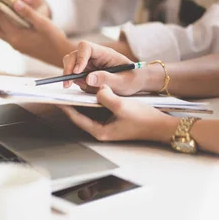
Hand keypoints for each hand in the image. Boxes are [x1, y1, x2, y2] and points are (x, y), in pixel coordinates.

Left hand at [0, 0, 73, 66]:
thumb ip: (28, 13)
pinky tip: (14, 19)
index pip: (0, 19)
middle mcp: (14, 43)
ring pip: (2, 33)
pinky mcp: (21, 47)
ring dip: (0, 22)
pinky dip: (7, 26)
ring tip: (3, 9)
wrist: (61, 55)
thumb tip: (15, 2)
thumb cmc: (54, 39)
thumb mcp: (43, 23)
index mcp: (17, 36)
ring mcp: (17, 46)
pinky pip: (8, 36)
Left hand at [59, 85, 176, 141]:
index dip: (66, 107)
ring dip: (83, 100)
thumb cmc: (143, 119)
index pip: (77, 118)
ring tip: (74, 88)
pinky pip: (99, 108)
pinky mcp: (113, 119)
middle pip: (81, 115)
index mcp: (100, 131)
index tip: (57, 97)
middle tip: (63, 90)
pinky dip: (95, 99)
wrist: (161, 126)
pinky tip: (93, 89)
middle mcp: (101, 130)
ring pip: (90, 111)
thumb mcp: (122, 105)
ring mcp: (107, 125)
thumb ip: (106, 97)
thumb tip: (96, 88)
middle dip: (73, 102)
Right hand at [62, 41, 147, 95]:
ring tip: (86, 88)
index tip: (77, 72)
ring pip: (72, 65)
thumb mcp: (122, 82)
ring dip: (72, 77)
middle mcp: (94, 56)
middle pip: (74, 55)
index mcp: (104, 53)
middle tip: (67, 85)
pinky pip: (76, 76)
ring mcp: (89, 64)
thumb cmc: (132, 79)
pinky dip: (77, 83)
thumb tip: (87, 78)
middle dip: (69, 69)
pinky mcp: (87, 72)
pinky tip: (90, 89)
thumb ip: (106, 79)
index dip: (79, 58)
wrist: (136, 82)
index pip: (86, 47)